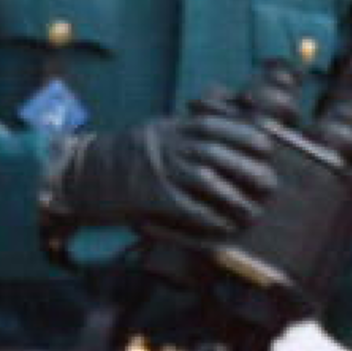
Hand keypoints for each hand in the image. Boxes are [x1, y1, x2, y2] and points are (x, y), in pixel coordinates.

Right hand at [41, 109, 278, 238]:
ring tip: (251, 211)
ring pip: (204, 179)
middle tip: (269, 183)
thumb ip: (186, 134)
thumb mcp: (156, 133)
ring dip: (233, 197)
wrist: (82, 174)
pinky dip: (208, 218)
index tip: (267, 146)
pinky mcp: (149, 197)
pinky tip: (224, 226)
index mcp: (170, 126)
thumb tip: (228, 142)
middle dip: (247, 168)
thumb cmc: (125, 157)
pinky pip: (185, 208)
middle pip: (214, 152)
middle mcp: (166, 144)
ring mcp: (157, 170)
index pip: (214, 124)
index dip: (244, 133)